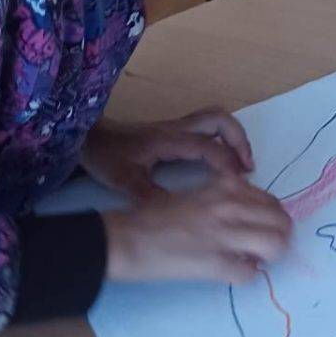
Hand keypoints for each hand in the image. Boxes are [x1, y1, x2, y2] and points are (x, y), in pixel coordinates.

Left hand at [80, 109, 253, 200]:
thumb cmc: (107, 156)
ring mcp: (175, 126)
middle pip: (220, 120)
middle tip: (247, 167)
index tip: (239, 184)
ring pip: (215, 119)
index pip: (209, 147)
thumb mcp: (126, 182)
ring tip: (239, 161)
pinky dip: (221, 138)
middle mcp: (177, 128)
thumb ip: (152, 198)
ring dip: (232, 136)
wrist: (88, 137)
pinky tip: (219, 159)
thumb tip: (178, 217)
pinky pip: (206, 127)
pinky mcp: (172, 130)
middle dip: (239, 141)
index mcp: (170, 140)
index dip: (228, 164)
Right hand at [102, 177, 292, 285]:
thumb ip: (227, 201)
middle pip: (282, 223)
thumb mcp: (198, 196)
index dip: (272, 219)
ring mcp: (225, 234)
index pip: (272, 202)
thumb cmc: (155, 217)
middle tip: (266, 249)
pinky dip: (245, 275)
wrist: (126, 237)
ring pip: (275, 246)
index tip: (262, 229)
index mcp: (226, 187)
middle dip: (280, 238)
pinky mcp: (215, 263)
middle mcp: (230, 206)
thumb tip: (252, 219)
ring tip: (254, 261)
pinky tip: (231, 272)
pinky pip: (249, 273)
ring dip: (269, 257)